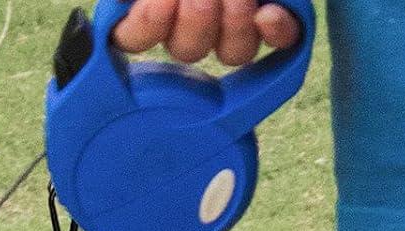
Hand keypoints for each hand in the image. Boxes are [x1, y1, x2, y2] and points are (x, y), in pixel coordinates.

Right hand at [112, 0, 300, 66]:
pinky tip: (269, 12)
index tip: (158, 4)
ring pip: (233, 52)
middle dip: (194, 22)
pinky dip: (278, 31)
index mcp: (160, 9)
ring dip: (231, 25)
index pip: (135, 37)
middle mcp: (196, 18)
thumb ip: (132, 10)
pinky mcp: (282, 16)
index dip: (145, 29)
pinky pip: (284, 41)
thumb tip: (121, 24)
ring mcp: (238, 20)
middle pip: (188, 50)